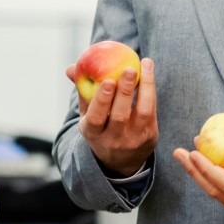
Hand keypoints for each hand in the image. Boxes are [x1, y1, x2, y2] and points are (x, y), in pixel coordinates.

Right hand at [68, 57, 157, 175]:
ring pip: (141, 112)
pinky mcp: (150, 136)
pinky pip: (152, 110)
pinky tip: (149, 71)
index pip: (96, 118)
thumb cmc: (101, 127)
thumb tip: (71, 68)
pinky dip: (151, 90)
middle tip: (129, 69)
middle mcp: (112, 140)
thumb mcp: (87, 114)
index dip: (102, 100)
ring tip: (145, 64)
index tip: (108, 81)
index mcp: (92, 133)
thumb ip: (82, 90)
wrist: (121, 159)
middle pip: (119, 116)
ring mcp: (133, 139)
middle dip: (125, 91)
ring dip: (145, 87)